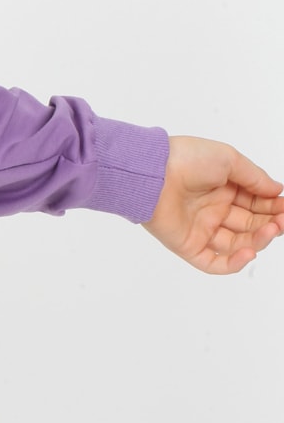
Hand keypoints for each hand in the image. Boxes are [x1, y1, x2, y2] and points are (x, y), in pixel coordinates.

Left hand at [142, 136, 283, 273]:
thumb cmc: (186, 159)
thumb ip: (255, 177)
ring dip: (258, 240)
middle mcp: (213, 209)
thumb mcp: (228, 160)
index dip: (273, 206)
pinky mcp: (188, 246)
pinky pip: (214, 263)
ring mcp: (201, 228)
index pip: (255, 203)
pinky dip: (234, 263)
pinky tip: (250, 252)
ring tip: (271, 230)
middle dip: (270, 224)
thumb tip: (278, 190)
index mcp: (222, 187)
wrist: (152, 172)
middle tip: (283, 221)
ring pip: (237, 244)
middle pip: (249, 224)